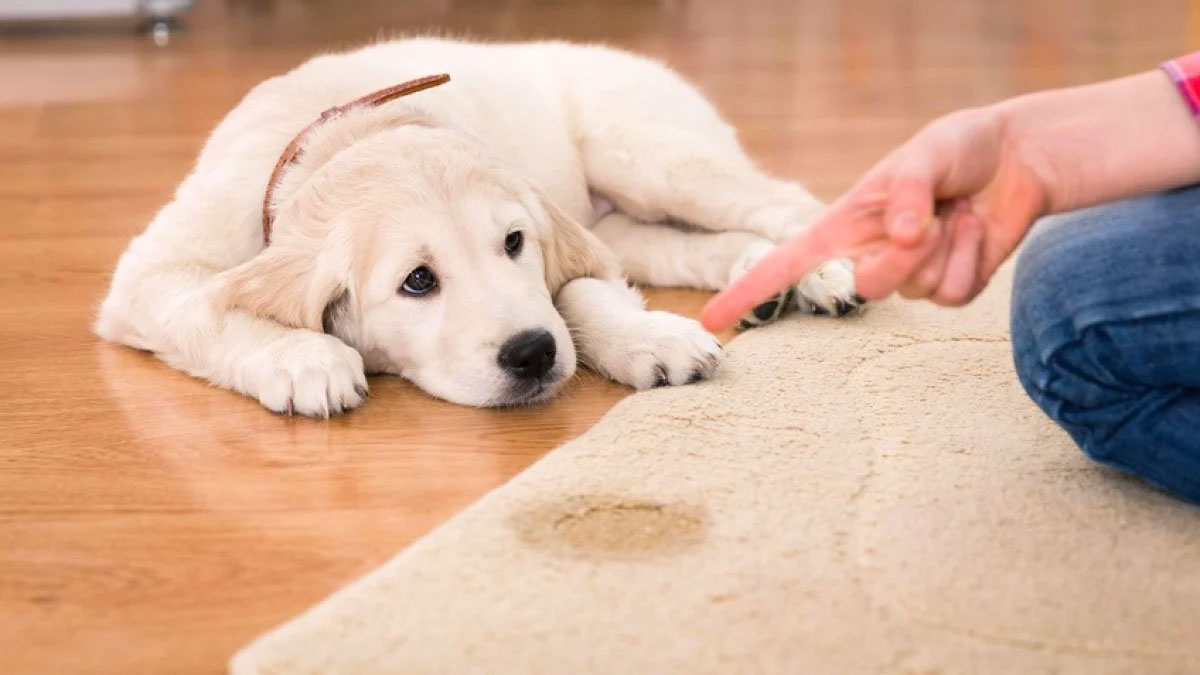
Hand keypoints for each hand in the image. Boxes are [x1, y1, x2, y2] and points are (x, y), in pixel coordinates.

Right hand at [702, 70, 1199, 332]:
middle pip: (865, 286)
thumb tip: (900, 237)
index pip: (786, 263)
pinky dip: (970, 260)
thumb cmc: (960, 148)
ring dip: (943, 248)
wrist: (1017, 160)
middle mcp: (870, 253)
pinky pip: (951, 296)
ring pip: (913, 292)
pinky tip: (975, 231)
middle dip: (901, 257)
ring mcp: (908, 276)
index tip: (715, 320)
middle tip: (929, 219)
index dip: (748, 291)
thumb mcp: (928, 152)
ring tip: (955, 213)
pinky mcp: (947, 288)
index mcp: (846, 223)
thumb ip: (907, 190)